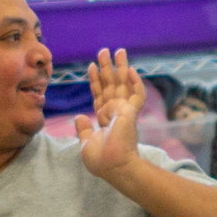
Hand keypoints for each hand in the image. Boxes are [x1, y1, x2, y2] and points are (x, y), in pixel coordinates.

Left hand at [75, 48, 145, 178]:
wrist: (112, 166)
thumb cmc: (100, 159)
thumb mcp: (86, 142)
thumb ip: (83, 128)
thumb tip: (78, 117)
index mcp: (104, 118)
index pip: (100, 94)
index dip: (95, 80)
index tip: (91, 66)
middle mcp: (115, 112)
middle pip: (111, 84)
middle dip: (107, 67)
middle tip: (104, 51)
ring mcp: (124, 111)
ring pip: (123, 84)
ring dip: (120, 67)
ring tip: (118, 51)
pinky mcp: (131, 112)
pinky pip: (137, 95)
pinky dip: (136, 82)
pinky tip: (131, 70)